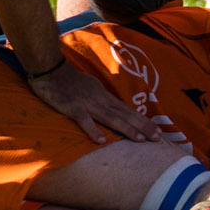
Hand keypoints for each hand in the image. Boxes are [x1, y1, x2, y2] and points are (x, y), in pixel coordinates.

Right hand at [27, 60, 160, 143]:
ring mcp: (87, 103)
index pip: (128, 110)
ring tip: (140, 140)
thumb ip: (102, 99)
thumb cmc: (69, 80)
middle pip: (125, 114)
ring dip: (127, 128)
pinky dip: (93, 130)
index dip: (143, 121)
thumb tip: (114, 110)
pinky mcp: (73, 107)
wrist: (50, 69)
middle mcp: (100, 99)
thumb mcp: (91, 88)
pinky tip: (102, 141)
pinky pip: (85, 120)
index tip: (157, 131)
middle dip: (143, 126)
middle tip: (158, 137)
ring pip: (111, 117)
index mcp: (104, 96)